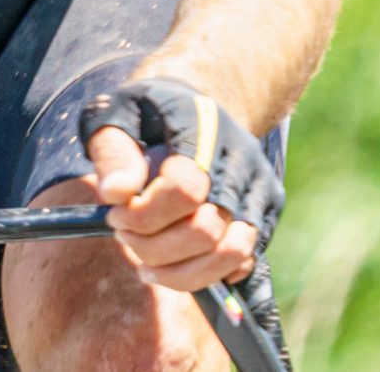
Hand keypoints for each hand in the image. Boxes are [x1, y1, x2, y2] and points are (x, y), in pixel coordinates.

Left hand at [78, 78, 279, 292]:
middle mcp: (241, 158)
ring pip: (231, 253)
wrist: (195, 104)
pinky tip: (172, 265)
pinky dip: (205, 275)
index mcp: (203, 127)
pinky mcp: (266, 212)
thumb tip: (116, 193)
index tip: (114, 214)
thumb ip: (112, 152)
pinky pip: (243, 262)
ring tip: (145, 264)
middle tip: (124, 237)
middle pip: (207, 229)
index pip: (184, 188)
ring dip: (181, 272)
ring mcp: (259, 187)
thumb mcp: (113, 114)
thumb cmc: (146, 113)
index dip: (145, 214)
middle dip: (155, 247)